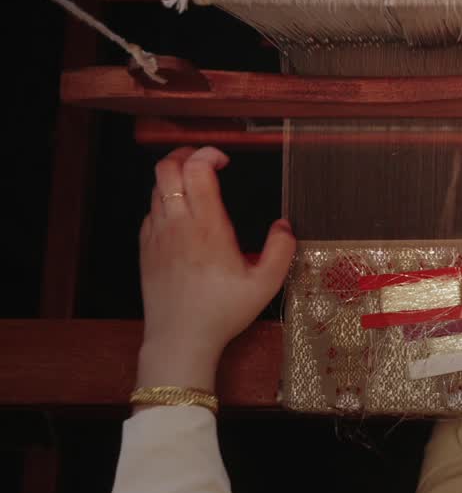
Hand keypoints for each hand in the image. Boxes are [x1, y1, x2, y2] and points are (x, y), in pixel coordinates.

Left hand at [137, 146, 295, 391]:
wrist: (180, 339)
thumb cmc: (222, 312)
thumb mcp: (266, 284)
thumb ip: (282, 249)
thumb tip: (284, 225)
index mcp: (207, 226)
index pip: (196, 169)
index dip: (209, 154)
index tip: (224, 161)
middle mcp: (177, 223)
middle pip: (166, 168)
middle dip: (185, 154)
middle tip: (205, 162)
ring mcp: (157, 235)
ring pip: (156, 186)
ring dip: (175, 177)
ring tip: (196, 186)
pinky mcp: (145, 248)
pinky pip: (150, 211)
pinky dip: (165, 201)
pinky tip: (182, 216)